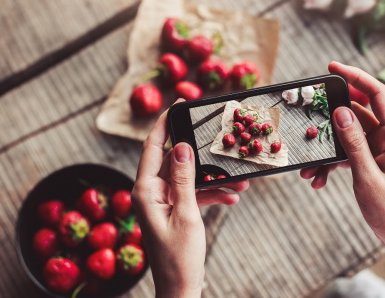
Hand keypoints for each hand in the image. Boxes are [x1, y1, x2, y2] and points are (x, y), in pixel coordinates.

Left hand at [131, 104, 248, 297]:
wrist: (181, 288)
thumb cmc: (179, 258)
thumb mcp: (186, 214)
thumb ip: (183, 178)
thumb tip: (181, 146)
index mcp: (145, 190)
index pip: (152, 147)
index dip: (164, 124)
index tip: (177, 105)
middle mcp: (151, 192)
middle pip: (175, 161)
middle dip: (201, 156)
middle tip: (221, 146)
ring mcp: (163, 201)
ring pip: (188, 178)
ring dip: (213, 179)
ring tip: (239, 183)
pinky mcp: (174, 210)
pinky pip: (193, 193)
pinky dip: (211, 194)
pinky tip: (232, 198)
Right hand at [303, 62, 384, 296]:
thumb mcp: (366, 176)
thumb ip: (354, 143)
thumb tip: (341, 112)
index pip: (377, 95)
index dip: (356, 77)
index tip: (333, 68)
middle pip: (359, 111)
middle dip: (333, 111)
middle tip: (310, 106)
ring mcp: (377, 149)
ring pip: (347, 135)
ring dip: (326, 146)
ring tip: (308, 167)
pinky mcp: (369, 161)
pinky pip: (346, 152)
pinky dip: (330, 162)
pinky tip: (316, 179)